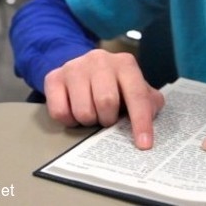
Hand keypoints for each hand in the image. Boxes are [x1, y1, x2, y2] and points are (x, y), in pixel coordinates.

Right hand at [44, 48, 164, 149]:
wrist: (83, 69)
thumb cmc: (114, 84)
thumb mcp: (135, 88)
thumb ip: (148, 102)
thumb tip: (151, 120)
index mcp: (125, 64)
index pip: (136, 95)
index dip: (141, 121)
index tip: (144, 144)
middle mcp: (100, 60)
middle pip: (106, 102)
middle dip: (108, 119)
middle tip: (107, 119)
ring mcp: (74, 67)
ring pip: (82, 110)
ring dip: (89, 120)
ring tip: (92, 113)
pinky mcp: (54, 77)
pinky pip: (60, 113)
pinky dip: (70, 121)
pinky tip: (75, 111)